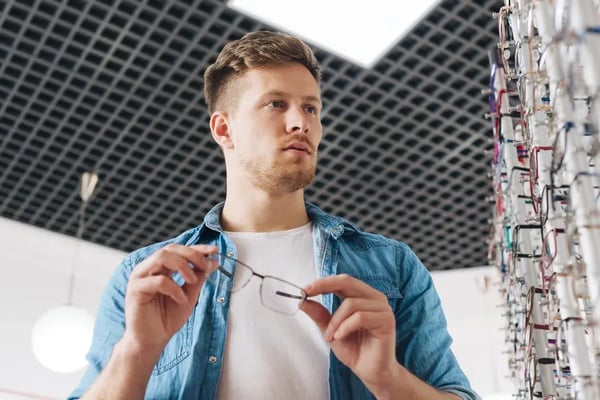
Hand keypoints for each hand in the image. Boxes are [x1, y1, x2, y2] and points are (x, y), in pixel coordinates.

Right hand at [124, 244, 217, 349]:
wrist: (152, 341)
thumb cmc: (166, 319)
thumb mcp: (189, 296)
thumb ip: (198, 278)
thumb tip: (212, 262)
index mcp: (161, 268)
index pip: (179, 250)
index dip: (197, 248)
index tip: (214, 250)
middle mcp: (149, 268)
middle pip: (171, 248)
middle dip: (192, 254)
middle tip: (205, 265)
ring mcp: (140, 277)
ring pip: (162, 256)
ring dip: (182, 266)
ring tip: (193, 280)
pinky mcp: (136, 290)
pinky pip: (158, 280)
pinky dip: (174, 288)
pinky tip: (181, 299)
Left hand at [300, 274, 398, 391]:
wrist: (371, 372)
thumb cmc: (355, 350)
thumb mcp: (331, 330)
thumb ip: (320, 314)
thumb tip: (302, 300)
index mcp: (363, 296)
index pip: (343, 281)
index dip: (324, 282)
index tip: (305, 289)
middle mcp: (375, 298)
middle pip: (348, 282)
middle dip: (325, 286)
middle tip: (307, 294)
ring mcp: (382, 308)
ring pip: (351, 304)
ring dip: (335, 321)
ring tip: (331, 336)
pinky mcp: (386, 321)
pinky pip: (360, 317)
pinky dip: (345, 327)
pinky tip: (340, 337)